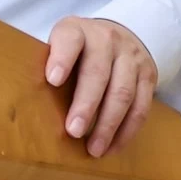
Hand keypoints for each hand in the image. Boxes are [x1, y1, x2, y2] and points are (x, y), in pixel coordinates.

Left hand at [45, 17, 156, 158]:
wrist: (117, 35)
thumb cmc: (78, 48)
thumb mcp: (61, 44)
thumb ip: (51, 63)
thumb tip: (32, 102)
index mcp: (77, 30)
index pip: (70, 40)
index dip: (62, 58)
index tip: (52, 80)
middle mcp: (107, 39)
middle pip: (98, 72)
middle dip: (86, 104)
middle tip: (73, 131)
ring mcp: (131, 57)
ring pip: (123, 93)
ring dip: (108, 125)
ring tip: (94, 149)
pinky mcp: (148, 75)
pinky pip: (141, 107)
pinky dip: (127, 131)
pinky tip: (112, 147)